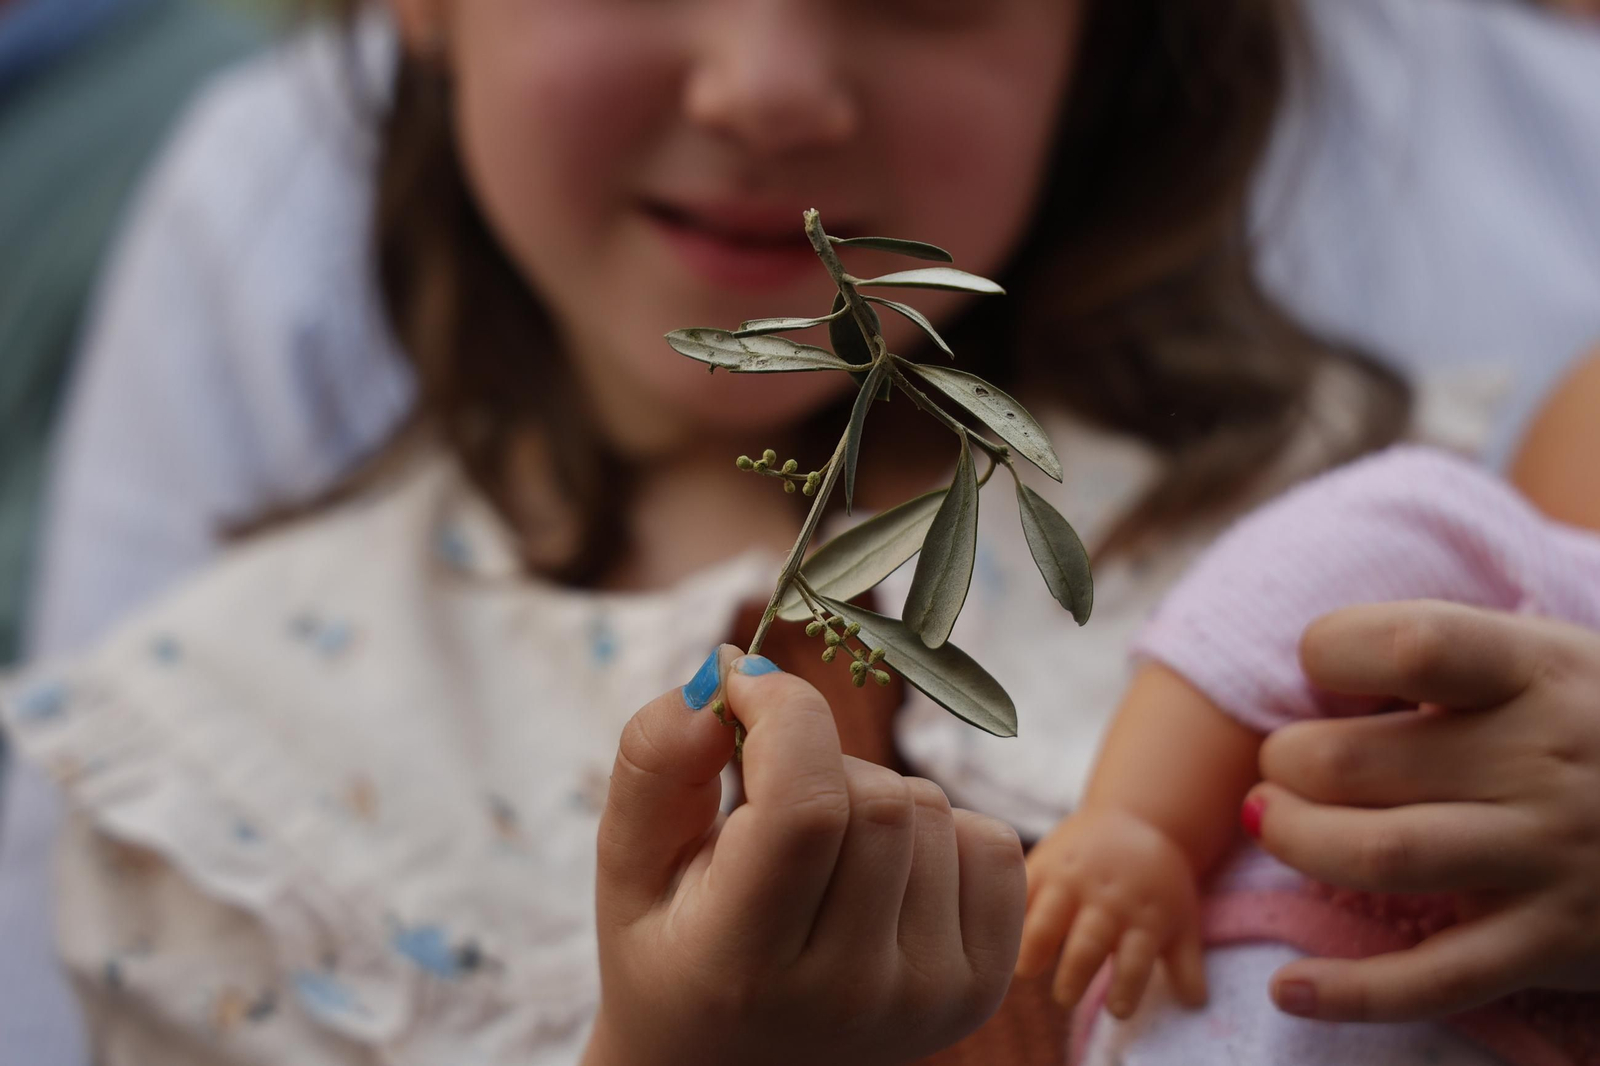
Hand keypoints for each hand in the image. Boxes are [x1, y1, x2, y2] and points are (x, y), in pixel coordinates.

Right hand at [586, 647, 1026, 1065]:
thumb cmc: (673, 950)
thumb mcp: (627, 865)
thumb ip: (654, 764)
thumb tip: (728, 674)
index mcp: (746, 967)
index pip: (806, 810)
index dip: (783, 715)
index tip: (745, 690)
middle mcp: (851, 994)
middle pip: (876, 799)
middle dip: (817, 762)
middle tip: (770, 803)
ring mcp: (930, 996)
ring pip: (930, 810)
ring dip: (871, 797)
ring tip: (820, 855)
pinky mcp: (982, 986)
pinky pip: (990, 842)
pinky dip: (936, 832)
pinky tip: (879, 876)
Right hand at [1015, 807, 1206, 1017]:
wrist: (1136, 817)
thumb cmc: (1158, 884)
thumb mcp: (1182, 920)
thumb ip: (1186, 965)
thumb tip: (1196, 1005)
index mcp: (1144, 917)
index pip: (1136, 959)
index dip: (1127, 986)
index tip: (1117, 1011)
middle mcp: (1108, 899)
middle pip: (1089, 941)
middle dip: (1075, 972)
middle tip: (1066, 998)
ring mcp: (1072, 880)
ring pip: (1049, 916)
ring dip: (1034, 945)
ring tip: (1025, 971)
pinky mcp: (1043, 865)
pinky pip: (1020, 891)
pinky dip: (1007, 914)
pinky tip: (995, 935)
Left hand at [1250, 601, 1599, 1021]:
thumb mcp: (1550, 660)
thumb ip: (1448, 659)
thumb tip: (1316, 675)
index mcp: (1535, 673)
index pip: (1408, 644)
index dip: (1330, 651)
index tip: (1325, 667)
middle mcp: (1542, 761)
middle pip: (1356, 761)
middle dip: (1287, 763)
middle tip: (1284, 768)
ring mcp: (1549, 857)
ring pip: (1376, 855)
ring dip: (1298, 841)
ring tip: (1276, 823)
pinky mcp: (1555, 944)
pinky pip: (1436, 978)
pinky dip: (1352, 990)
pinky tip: (1290, 988)